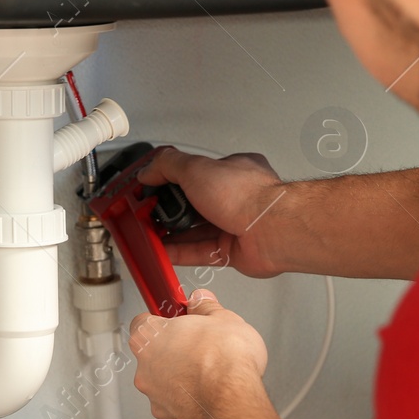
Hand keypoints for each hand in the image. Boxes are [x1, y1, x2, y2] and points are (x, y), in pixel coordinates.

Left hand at [129, 289, 268, 418]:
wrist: (233, 399)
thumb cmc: (225, 360)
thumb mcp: (223, 318)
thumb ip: (205, 306)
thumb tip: (201, 301)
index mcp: (150, 336)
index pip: (143, 322)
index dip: (163, 320)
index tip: (178, 320)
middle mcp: (144, 366)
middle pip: (153, 353)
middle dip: (174, 349)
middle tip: (199, 346)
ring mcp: (153, 393)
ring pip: (162, 379)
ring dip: (180, 375)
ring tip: (207, 370)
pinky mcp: (167, 414)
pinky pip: (174, 400)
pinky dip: (187, 396)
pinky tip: (207, 390)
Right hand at [138, 147, 286, 278]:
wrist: (272, 230)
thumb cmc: (248, 196)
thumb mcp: (197, 168)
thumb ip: (169, 166)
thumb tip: (149, 169)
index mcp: (231, 170)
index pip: (194, 172)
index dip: (170, 180)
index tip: (150, 188)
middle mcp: (234, 197)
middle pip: (193, 204)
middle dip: (168, 210)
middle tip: (147, 214)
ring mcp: (233, 225)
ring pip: (195, 231)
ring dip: (170, 233)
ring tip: (149, 235)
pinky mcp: (232, 251)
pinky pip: (199, 252)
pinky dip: (179, 252)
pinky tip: (163, 252)